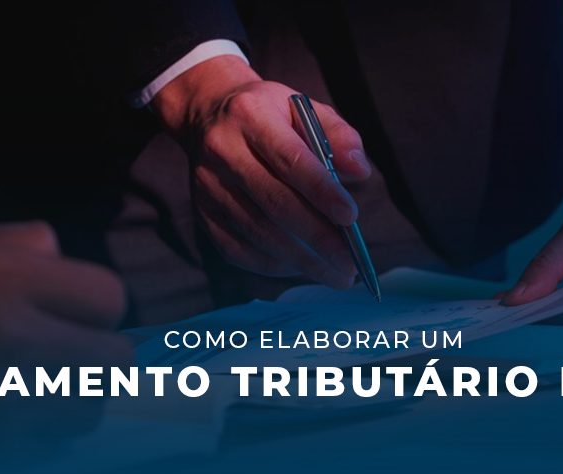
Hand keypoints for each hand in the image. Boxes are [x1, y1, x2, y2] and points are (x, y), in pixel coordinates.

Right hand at [0, 222, 131, 441]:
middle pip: (113, 358)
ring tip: (23, 383)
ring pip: (89, 407)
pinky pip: (53, 446)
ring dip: (67, 397)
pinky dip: (34, 435)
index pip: (109, 297)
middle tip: (59, 350)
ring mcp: (1, 406)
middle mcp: (6, 340)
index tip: (70, 310)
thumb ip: (25, 249)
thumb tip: (82, 277)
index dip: (90, 303)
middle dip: (90, 353)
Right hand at [152, 56, 372, 287]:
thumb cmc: (270, 116)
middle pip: (275, 203)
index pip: (290, 159)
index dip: (321, 191)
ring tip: (337, 274)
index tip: (351, 218)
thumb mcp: (305, 109)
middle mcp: (222, 151)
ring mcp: (208, 187)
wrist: (207, 116)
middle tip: (350, 263)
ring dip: (302, 261)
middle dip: (318, 238)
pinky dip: (276, 265)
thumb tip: (359, 172)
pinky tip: (304, 268)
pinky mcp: (203, 215)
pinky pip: (240, 250)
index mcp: (251, 116)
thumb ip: (338, 135)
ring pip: (258, 233)